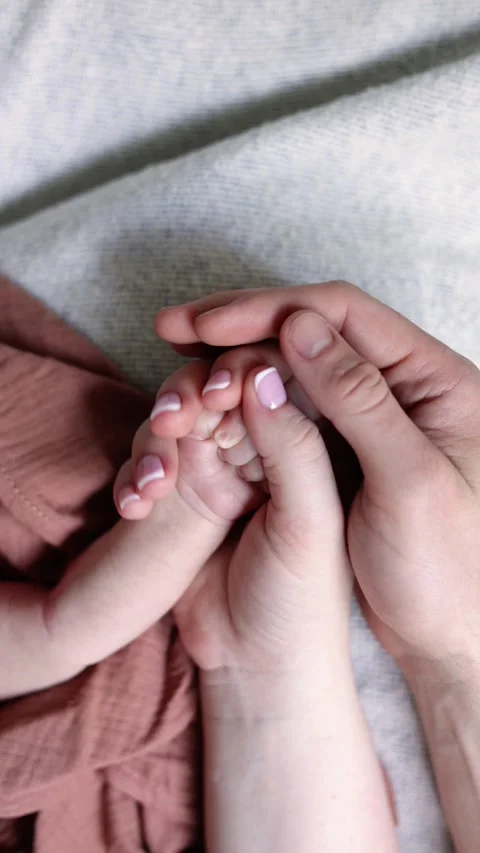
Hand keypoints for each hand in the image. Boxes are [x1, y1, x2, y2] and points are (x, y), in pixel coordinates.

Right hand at [157, 281, 479, 676]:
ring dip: (234, 358)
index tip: (207, 324)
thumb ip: (359, 399)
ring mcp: (369, 418)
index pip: (344, 316)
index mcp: (434, 381)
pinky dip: (243, 399)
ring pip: (293, 366)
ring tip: (176, 358)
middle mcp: (402, 387)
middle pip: (312, 329)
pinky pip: (288, 407)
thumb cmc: (448, 571)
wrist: (446, 640)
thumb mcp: (408, 482)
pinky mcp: (343, 449)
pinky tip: (204, 403)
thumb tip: (300, 325)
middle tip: (173, 325)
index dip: (270, 311)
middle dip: (241, 324)